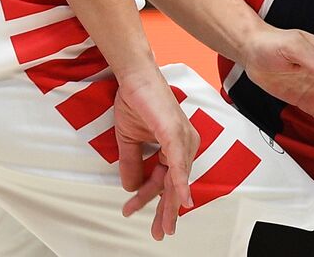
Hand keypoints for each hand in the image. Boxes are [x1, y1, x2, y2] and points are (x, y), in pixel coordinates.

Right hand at [116, 69, 198, 239]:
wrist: (134, 79)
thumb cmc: (136, 103)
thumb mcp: (129, 141)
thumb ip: (132, 164)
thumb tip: (131, 188)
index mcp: (175, 146)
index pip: (163, 179)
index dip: (147, 197)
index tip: (129, 211)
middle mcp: (184, 143)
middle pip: (174, 184)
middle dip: (166, 210)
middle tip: (161, 233)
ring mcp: (182, 138)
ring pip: (176, 179)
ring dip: (168, 204)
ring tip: (164, 226)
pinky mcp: (175, 133)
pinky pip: (178, 163)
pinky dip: (179, 182)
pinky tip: (181, 200)